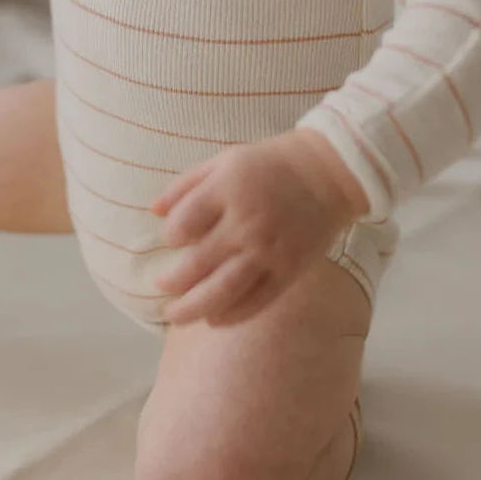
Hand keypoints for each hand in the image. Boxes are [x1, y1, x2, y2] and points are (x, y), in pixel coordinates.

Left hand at [149, 130, 364, 327]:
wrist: (328, 173)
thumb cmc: (269, 164)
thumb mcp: (224, 160)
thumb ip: (186, 184)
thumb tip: (152, 211)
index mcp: (227, 188)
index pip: (182, 224)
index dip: (170, 236)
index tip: (172, 240)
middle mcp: (246, 222)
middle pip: (197, 264)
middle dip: (172, 282)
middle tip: (161, 287)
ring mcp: (268, 250)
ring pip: (223, 290)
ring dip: (193, 308)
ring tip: (174, 316)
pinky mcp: (289, 270)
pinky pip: (256, 301)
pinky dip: (231, 315)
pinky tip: (214, 319)